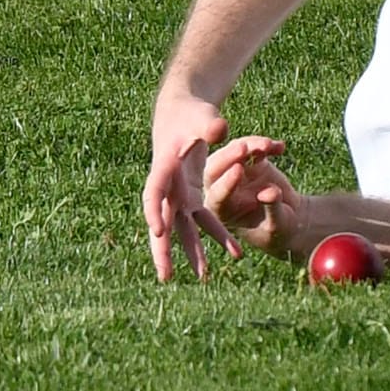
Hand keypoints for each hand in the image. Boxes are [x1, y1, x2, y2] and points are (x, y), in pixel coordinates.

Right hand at [143, 94, 242, 280]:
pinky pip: (203, 220)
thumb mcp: (201, 116)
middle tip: (165, 277)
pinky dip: (216, 235)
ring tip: (204, 276)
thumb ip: (210, 125)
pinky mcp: (192, 196)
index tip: (158, 231)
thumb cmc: (191, 113)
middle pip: (163, 222)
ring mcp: (179, 194)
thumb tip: (221, 130)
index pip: (154, 192)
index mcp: (164, 167)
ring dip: (192, 251)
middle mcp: (168, 186)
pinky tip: (234, 252)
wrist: (182, 114)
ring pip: (183, 229)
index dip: (155, 211)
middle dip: (163, 250)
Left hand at [203, 136, 299, 258]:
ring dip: (249, 145)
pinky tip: (280, 148)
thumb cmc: (278, 227)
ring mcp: (233, 173)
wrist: (287, 215)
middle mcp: (221, 189)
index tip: (239, 170)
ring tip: (268, 145)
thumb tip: (269, 193)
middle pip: (215, 169)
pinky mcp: (247, 161)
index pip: (218, 195)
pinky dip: (264, 144)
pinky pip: (250, 146)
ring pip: (232, 152)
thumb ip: (271, 208)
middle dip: (229, 157)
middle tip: (244, 147)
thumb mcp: (277, 223)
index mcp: (222, 211)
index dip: (227, 182)